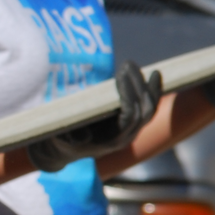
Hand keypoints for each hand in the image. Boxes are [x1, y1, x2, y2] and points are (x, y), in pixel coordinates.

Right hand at [26, 59, 160, 171]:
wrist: (63, 149)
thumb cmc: (59, 139)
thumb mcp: (60, 137)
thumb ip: (71, 136)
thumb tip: (82, 137)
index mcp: (111, 141)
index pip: (130, 117)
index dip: (129, 97)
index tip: (120, 75)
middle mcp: (126, 137)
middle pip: (144, 111)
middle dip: (139, 86)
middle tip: (127, 64)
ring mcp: (131, 131)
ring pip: (150, 109)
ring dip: (148, 87)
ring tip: (148, 68)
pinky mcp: (132, 123)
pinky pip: (148, 107)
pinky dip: (153, 91)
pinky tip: (155, 76)